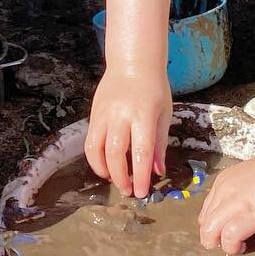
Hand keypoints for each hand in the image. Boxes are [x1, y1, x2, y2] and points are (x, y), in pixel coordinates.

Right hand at [84, 69, 171, 198]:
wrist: (132, 62)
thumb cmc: (154, 88)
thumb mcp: (164, 114)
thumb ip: (160, 144)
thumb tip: (158, 171)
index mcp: (143, 115)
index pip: (141, 151)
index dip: (141, 176)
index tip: (142, 193)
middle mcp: (120, 115)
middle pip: (116, 153)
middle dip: (121, 177)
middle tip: (128, 191)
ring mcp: (104, 114)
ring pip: (96, 148)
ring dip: (103, 169)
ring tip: (113, 180)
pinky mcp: (94, 113)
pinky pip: (90, 140)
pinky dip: (95, 158)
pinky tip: (104, 165)